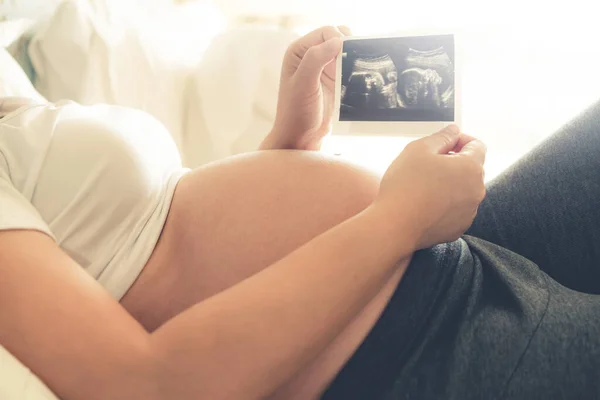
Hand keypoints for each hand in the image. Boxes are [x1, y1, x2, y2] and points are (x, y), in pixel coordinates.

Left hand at [261, 26, 349, 150]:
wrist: (301, 139)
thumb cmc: (296, 113)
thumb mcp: (303, 85)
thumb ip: (316, 59)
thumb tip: (337, 40)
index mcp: (298, 52)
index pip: (325, 33)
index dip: (338, 39)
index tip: (347, 54)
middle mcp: (310, 57)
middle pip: (337, 38)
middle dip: (349, 46)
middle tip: (355, 61)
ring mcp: (323, 69)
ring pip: (345, 52)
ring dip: (354, 57)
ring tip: (359, 67)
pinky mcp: (335, 81)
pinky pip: (350, 67)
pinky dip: (357, 68)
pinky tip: (360, 76)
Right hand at [375, 125, 486, 249]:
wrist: (395, 226)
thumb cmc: (406, 185)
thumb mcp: (419, 149)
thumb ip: (442, 136)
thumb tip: (454, 130)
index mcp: (471, 167)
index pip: (476, 145)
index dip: (459, 140)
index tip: (442, 145)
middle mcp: (477, 190)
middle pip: (470, 168)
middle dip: (453, 163)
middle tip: (426, 166)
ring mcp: (469, 212)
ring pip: (463, 190)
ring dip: (449, 185)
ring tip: (423, 187)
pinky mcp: (458, 229)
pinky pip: (455, 210)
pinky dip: (444, 205)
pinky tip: (424, 205)